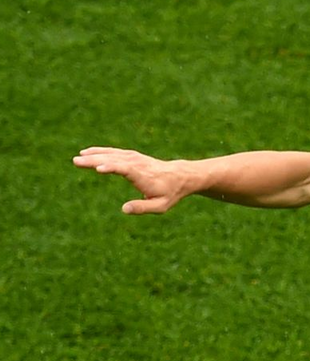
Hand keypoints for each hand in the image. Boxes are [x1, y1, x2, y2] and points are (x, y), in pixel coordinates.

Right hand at [73, 146, 195, 213]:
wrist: (180, 176)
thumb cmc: (170, 193)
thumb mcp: (160, 206)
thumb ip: (142, 207)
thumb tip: (124, 209)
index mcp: (144, 176)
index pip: (126, 169)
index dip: (112, 167)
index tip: (98, 169)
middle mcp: (138, 164)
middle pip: (114, 160)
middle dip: (95, 160)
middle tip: (77, 161)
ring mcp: (134, 158)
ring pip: (112, 154)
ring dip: (94, 155)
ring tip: (79, 157)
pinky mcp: (132, 156)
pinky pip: (114, 152)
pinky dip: (101, 151)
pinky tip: (88, 152)